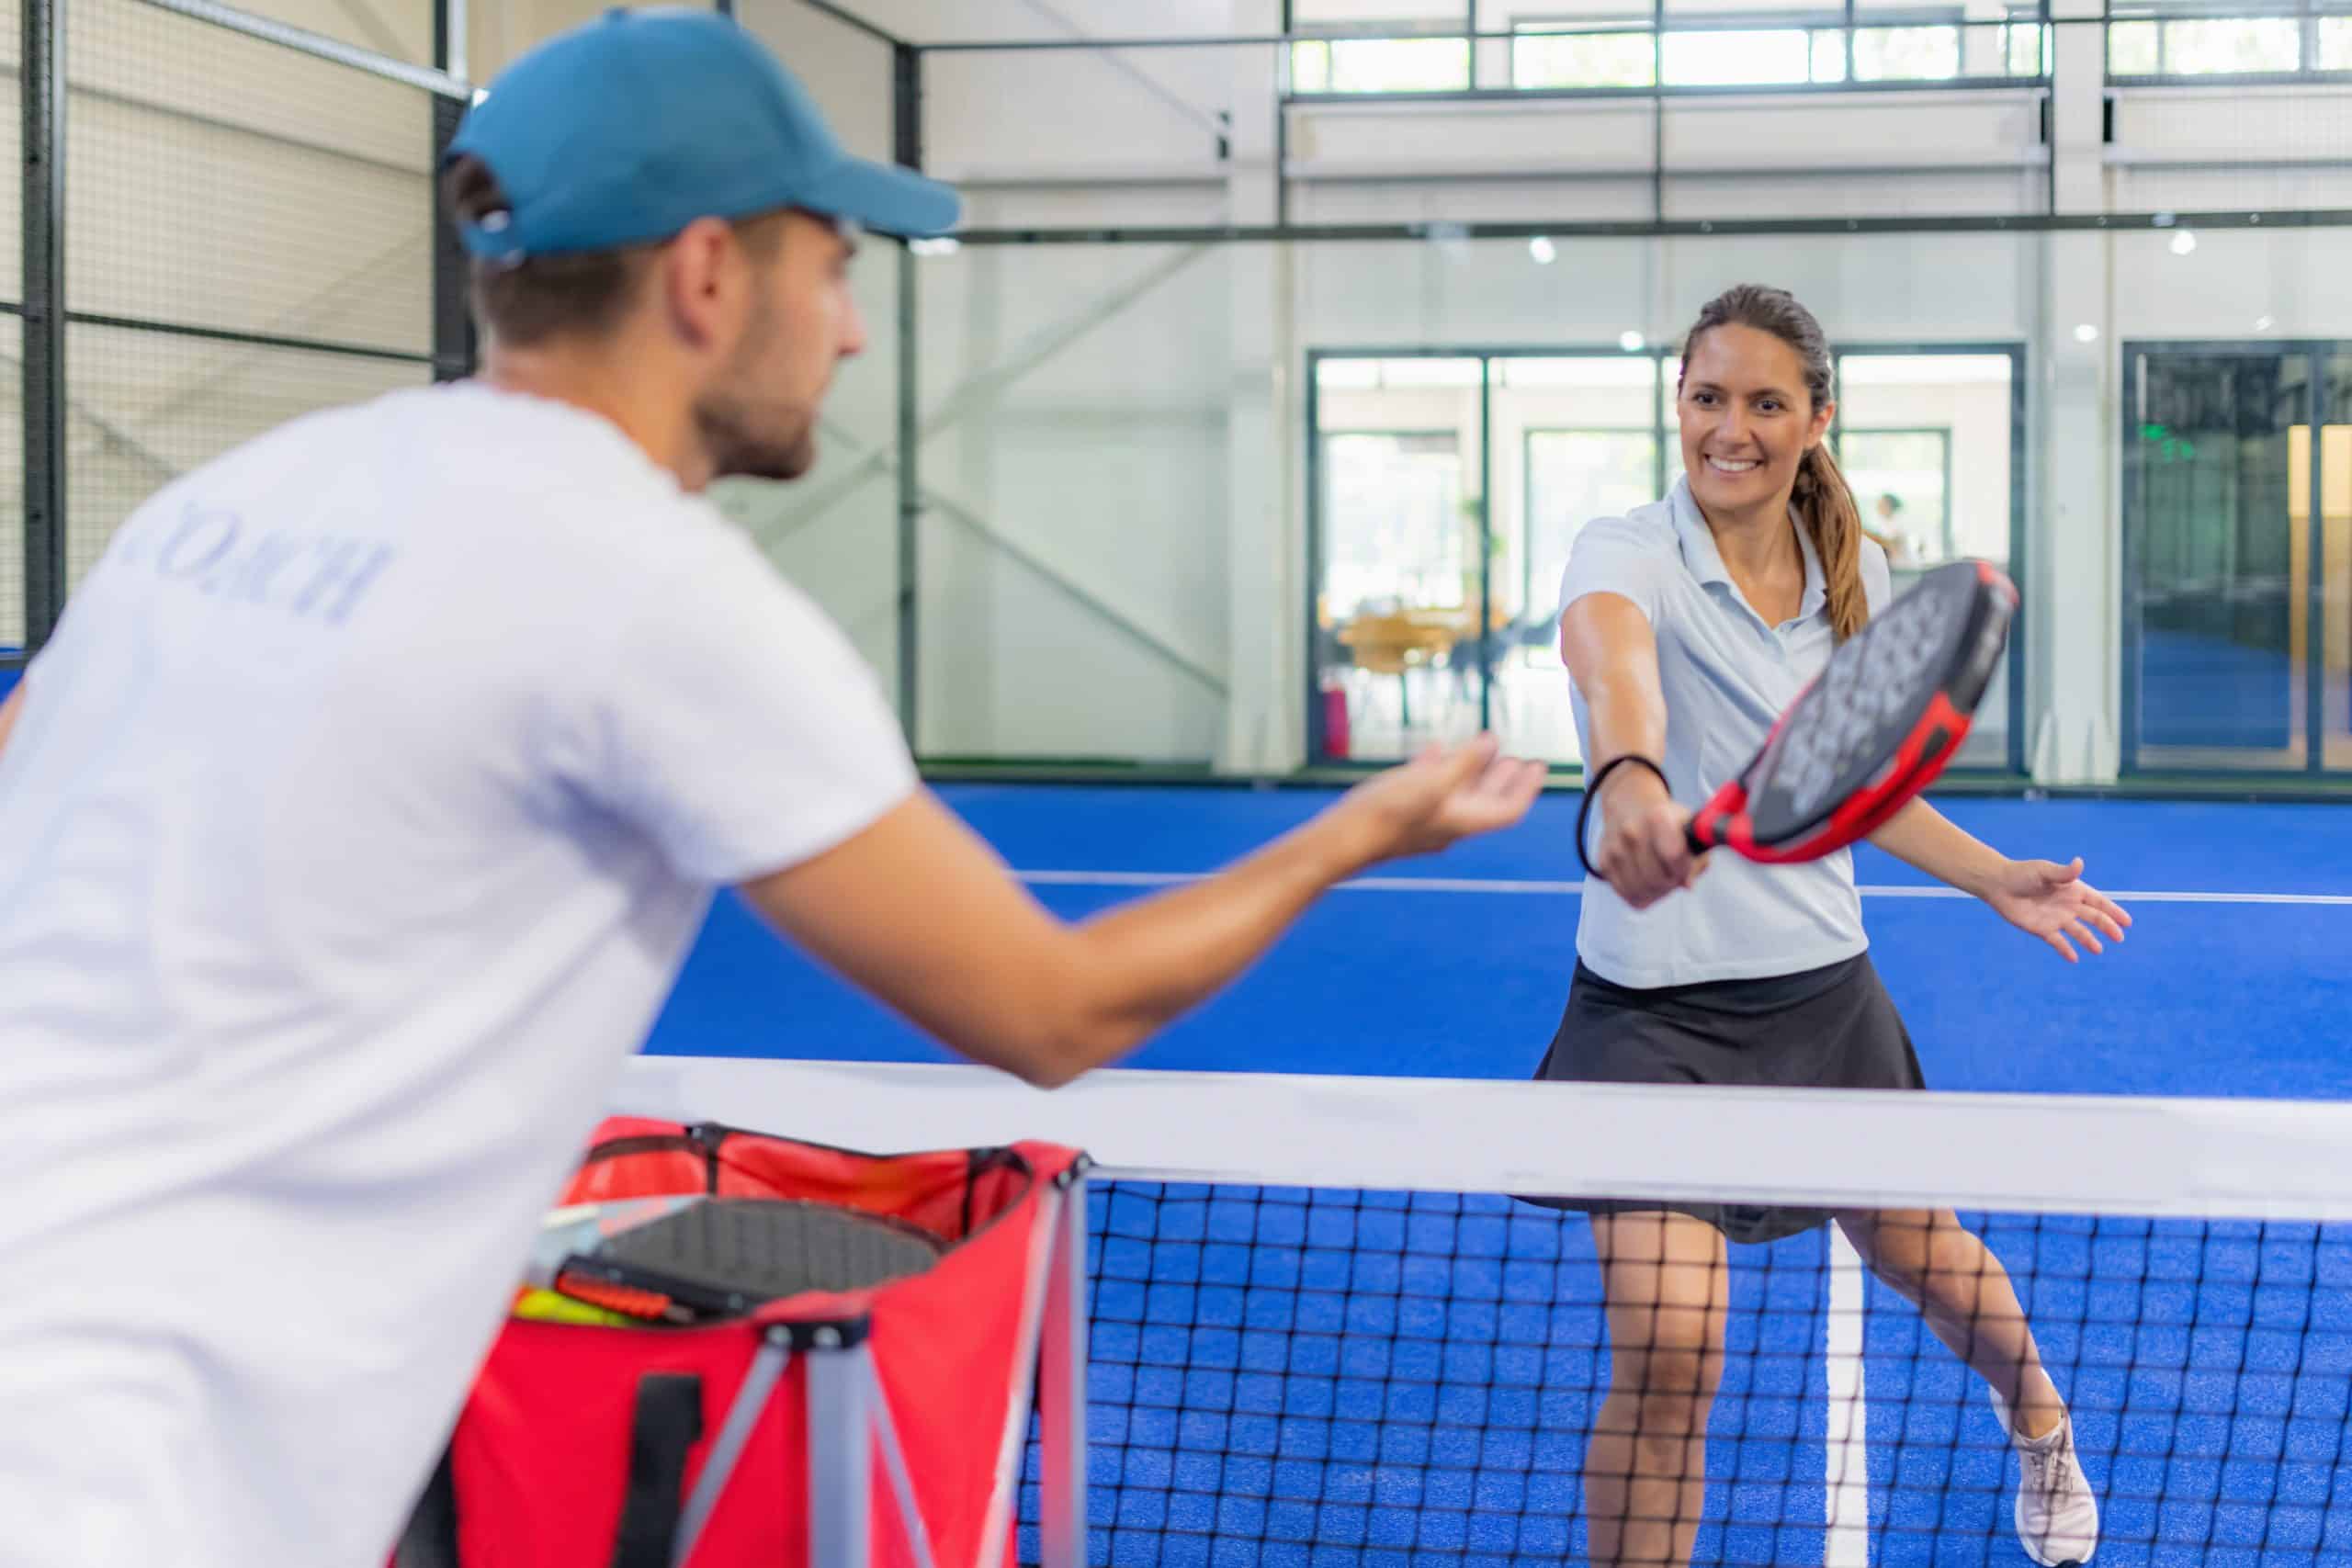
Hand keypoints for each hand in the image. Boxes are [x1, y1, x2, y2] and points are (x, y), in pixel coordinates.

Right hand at [1333, 734, 1547, 866]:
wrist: (1342, 840)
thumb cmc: (1389, 814)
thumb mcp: (1433, 781)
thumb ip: (1466, 762)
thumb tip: (1493, 743)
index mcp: (1463, 821)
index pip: (1508, 809)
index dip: (1526, 789)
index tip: (1538, 767)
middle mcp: (1448, 824)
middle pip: (1485, 802)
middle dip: (1503, 779)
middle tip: (1519, 760)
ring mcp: (1424, 820)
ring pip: (1457, 794)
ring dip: (1473, 772)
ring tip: (1481, 749)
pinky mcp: (1402, 814)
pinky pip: (1428, 788)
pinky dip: (1438, 769)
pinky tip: (1433, 750)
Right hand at [1590, 765, 1704, 909]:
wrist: (1631, 806)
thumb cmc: (1668, 822)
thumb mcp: (1691, 830)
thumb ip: (1697, 857)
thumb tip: (1686, 884)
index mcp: (1657, 817)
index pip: (1673, 855)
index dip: (1684, 868)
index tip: (1685, 865)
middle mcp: (1631, 831)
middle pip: (1657, 880)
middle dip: (1670, 883)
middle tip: (1674, 874)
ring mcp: (1615, 849)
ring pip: (1641, 891)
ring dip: (1656, 891)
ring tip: (1661, 876)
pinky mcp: (1604, 863)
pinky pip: (1628, 894)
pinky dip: (1640, 893)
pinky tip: (1646, 879)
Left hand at [1983, 857, 2130, 961]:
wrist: (1999, 885)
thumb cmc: (2022, 874)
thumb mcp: (2044, 871)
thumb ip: (2063, 872)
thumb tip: (2079, 863)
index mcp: (2073, 890)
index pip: (2099, 902)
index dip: (2113, 911)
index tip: (2127, 922)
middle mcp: (2068, 905)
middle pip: (2093, 918)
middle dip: (2107, 927)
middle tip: (2120, 938)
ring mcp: (2056, 918)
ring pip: (2078, 932)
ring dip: (2089, 941)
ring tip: (2098, 950)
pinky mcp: (2042, 929)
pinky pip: (2058, 942)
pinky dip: (2066, 950)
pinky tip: (2074, 958)